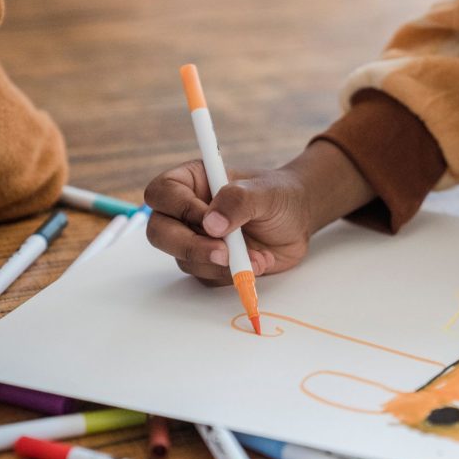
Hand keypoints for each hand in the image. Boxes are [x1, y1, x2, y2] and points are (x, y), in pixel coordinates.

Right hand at [144, 140, 375, 284]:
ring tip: (258, 255)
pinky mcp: (209, 262)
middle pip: (160, 232)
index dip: (180, 208)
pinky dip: (231, 275)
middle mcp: (186, 211)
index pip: (162, 193)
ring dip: (220, 264)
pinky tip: (258, 262)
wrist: (298, 221)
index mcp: (192, 181)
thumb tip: (210, 224)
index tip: (211, 220)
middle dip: (191, 247)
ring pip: (184, 259)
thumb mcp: (266, 192)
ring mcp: (196, 238)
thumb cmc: (280, 196)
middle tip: (225, 254)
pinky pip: (206, 276)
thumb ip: (238, 201)